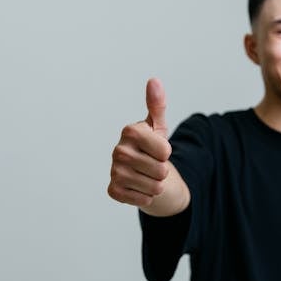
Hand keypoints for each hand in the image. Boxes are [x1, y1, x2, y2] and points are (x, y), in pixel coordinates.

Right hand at [108, 78, 172, 207]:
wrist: (142, 173)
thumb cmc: (151, 148)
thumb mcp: (158, 127)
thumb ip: (157, 105)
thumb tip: (154, 80)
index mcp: (130, 131)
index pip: (165, 151)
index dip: (167, 153)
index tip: (158, 150)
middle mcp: (118, 150)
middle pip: (160, 170)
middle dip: (163, 171)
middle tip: (153, 165)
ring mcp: (114, 171)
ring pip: (154, 187)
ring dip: (156, 185)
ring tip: (148, 176)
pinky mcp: (113, 190)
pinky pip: (143, 200)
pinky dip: (146, 197)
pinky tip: (139, 188)